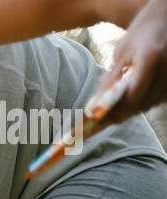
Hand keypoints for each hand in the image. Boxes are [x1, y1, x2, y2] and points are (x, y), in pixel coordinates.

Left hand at [95, 0, 166, 122]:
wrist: (163, 20)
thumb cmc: (139, 34)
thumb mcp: (121, 54)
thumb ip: (110, 81)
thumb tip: (95, 108)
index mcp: (151, 58)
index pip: (133, 96)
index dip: (116, 112)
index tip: (99, 121)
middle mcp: (166, 68)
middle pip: (141, 104)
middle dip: (120, 114)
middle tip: (102, 122)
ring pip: (148, 105)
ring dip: (131, 110)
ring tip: (113, 112)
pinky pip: (156, 101)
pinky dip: (141, 104)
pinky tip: (130, 101)